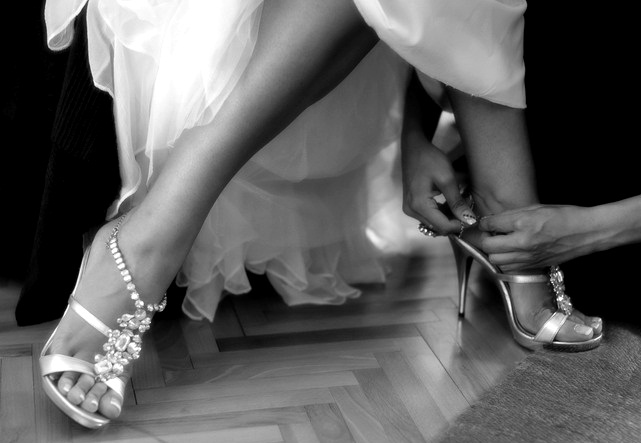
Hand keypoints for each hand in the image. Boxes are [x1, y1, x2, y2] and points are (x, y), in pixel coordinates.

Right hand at [401, 136, 476, 234]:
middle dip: (455, 222)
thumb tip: (469, 221)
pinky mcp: (411, 206)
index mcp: (419, 205)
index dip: (460, 225)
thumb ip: (457, 202)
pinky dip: (442, 213)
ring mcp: (410, 209)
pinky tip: (451, 203)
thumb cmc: (430, 160)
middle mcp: (411, 211)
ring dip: (449, 218)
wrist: (414, 149)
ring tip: (461, 204)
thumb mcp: (447, 179)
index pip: (443, 226)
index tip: (474, 218)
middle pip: (438, 227)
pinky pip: (429, 217)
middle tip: (469, 209)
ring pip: (434, 223)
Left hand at [478, 204, 594, 269]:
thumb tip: (492, 221)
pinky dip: (506, 261)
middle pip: (488, 246)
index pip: (490, 225)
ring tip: (501, 244)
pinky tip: (512, 252)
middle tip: (491, 234)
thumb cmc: (564, 216)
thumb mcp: (535, 208)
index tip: (485, 223)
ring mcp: (528, 257)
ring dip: (494, 251)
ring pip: (496, 260)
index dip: (484, 223)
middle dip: (485, 239)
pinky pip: (509, 268)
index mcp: (523, 223)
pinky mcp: (534, 266)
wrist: (587, 232)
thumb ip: (512, 215)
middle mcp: (523, 242)